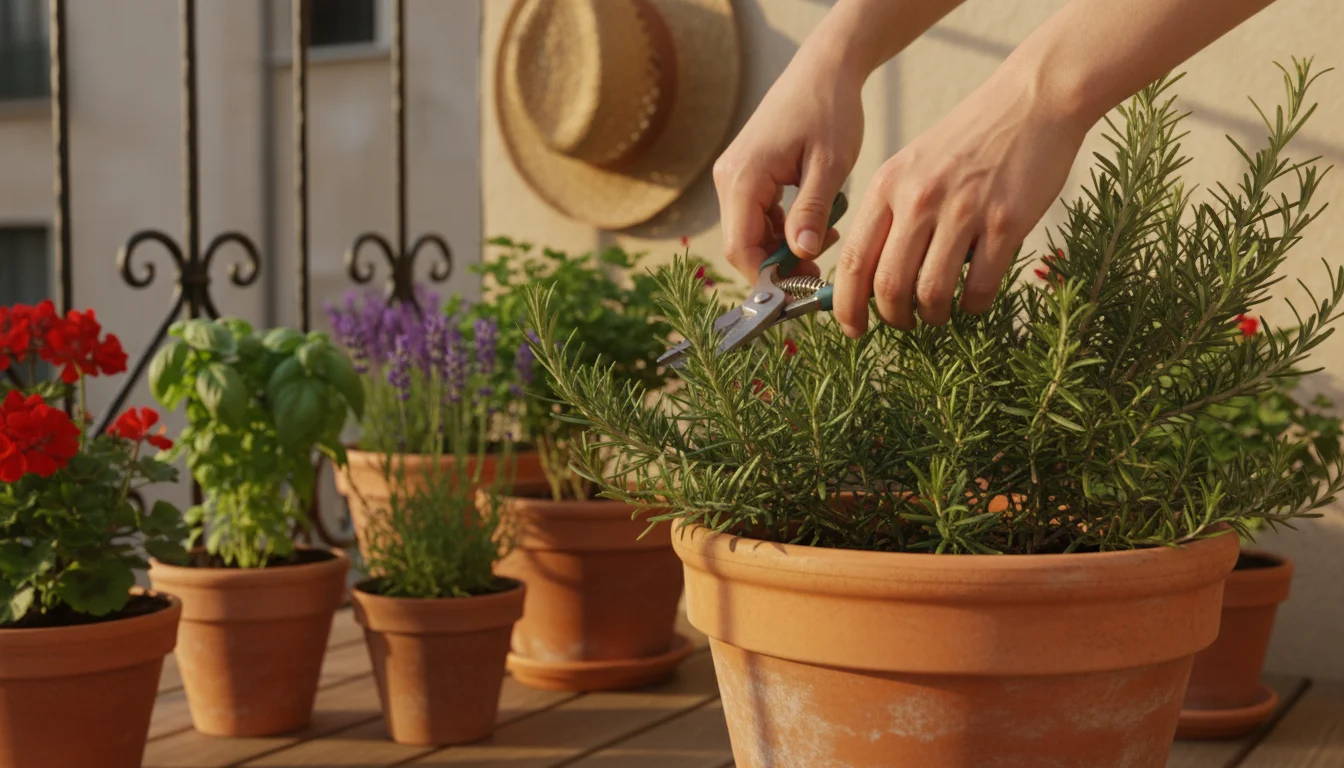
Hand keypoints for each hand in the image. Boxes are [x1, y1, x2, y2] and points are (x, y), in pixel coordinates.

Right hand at [713, 50, 862, 280]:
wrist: (823, 69)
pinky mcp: (746, 174)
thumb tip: (802, 255)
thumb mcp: (829, 164)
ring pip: (749, 233)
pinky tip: (816, 224)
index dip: (768, 278)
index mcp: (742, 178)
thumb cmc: (830, 110)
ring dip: (784, 248)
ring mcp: (734, 176)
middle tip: (820, 273)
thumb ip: (812, 211)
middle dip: (778, 266)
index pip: (740, 249)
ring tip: (827, 241)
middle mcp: (728, 179)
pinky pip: (756, 216)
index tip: (803, 291)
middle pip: (741, 245)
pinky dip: (783, 230)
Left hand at [832, 66, 1086, 336]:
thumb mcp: (911, 165)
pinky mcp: (1006, 222)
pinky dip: (974, 305)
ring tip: (939, 313)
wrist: (1031, 99)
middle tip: (904, 323)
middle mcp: (919, 200)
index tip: (852, 328)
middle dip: (893, 318)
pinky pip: (980, 287)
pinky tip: (975, 298)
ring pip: (932, 294)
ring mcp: (963, 212)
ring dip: (933, 317)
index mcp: (888, 186)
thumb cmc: (969, 138)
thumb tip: (868, 274)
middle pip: (889, 286)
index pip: (854, 260)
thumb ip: (889, 212)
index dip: (846, 305)